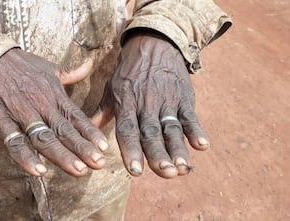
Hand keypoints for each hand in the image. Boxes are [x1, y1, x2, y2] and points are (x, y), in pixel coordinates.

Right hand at [0, 49, 108, 176]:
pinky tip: (38, 171)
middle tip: (98, 163)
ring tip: (78, 170)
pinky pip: (13, 141)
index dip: (91, 133)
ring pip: (43, 138)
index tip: (105, 148)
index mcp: (53, 94)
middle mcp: (40, 104)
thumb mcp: (48, 67)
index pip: (76, 117)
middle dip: (82, 148)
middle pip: (64, 131)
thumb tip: (90, 64)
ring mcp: (20, 112)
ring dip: (61, 155)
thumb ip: (71, 72)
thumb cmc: (19, 65)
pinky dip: (25, 156)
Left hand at [92, 33, 209, 177]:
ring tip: (183, 168)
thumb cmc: (129, 71)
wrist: (154, 43)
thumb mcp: (112, 88)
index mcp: (126, 104)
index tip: (135, 171)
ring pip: (171, 128)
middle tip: (165, 172)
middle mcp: (146, 104)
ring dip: (178, 148)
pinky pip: (190, 115)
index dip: (131, 150)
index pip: (128, 130)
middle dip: (158, 154)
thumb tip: (87, 132)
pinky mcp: (183, 96)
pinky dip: (196, 129)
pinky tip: (202, 145)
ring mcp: (166, 100)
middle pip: (151, 133)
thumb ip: (103, 111)